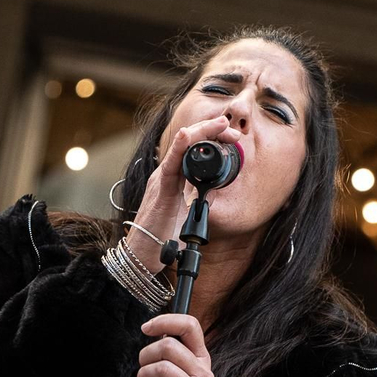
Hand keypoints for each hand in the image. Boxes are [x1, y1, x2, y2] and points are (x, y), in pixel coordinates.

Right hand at [126, 117, 244, 272]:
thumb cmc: (162, 233)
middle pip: (188, 141)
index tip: (233, 135)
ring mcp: (161, 178)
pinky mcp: (159, 189)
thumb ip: (198, 195)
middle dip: (211, 129)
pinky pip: (170, 164)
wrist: (143, 253)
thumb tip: (216, 185)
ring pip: (181, 147)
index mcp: (174, 175)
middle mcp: (167, 172)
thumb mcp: (187, 209)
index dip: (212, 135)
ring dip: (202, 132)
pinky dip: (178, 148)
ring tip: (220, 123)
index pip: (193, 147)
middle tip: (232, 128)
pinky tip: (186, 135)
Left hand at [128, 313, 216, 376]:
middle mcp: (203, 373)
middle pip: (169, 346)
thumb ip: (175, 356)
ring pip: (162, 369)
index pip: (190, 326)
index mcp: (202, 360)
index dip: (166, 321)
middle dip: (146, 355)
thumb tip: (155, 333)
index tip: (146, 328)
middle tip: (142, 367)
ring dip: (143, 375)